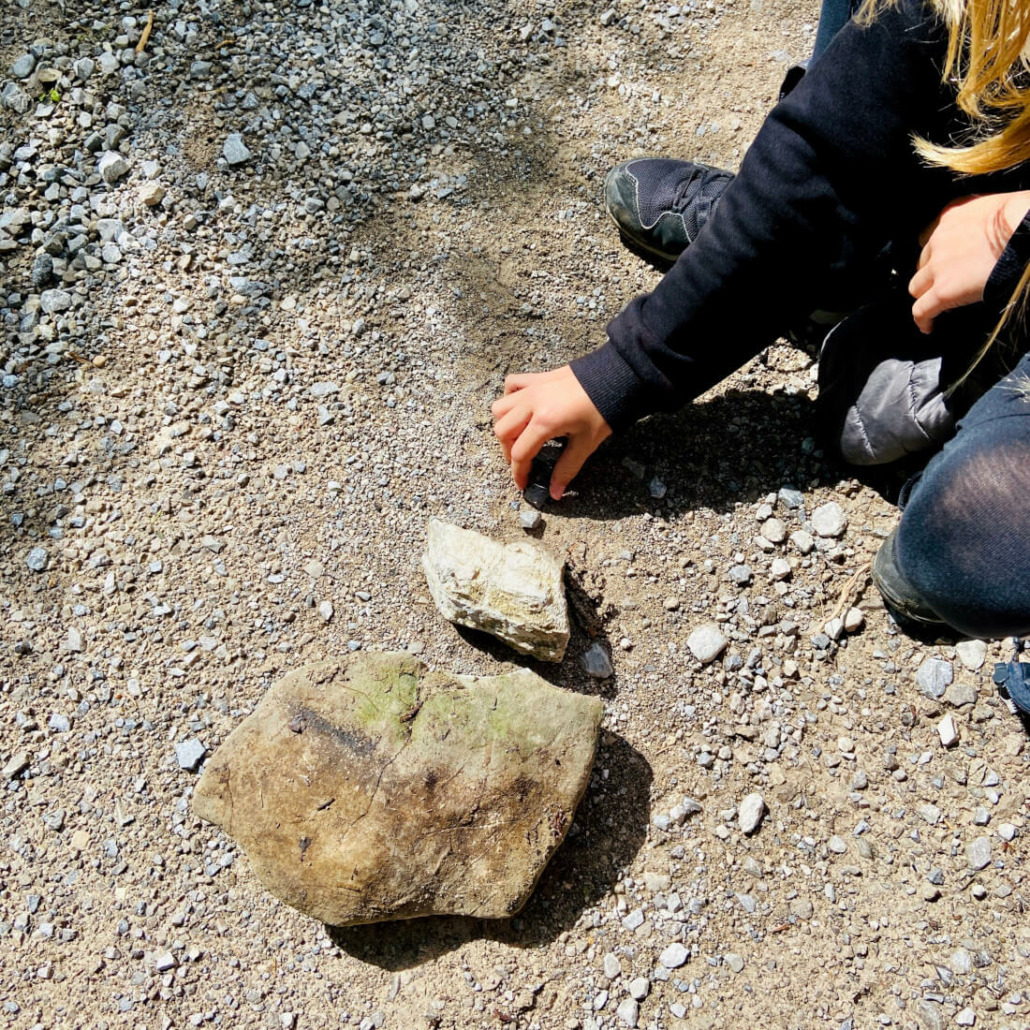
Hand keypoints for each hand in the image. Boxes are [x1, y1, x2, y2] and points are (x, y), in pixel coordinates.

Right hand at [491, 365, 611, 499]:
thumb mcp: (586, 443)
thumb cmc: (604, 409)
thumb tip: (556, 493)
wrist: (616, 377)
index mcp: (544, 422)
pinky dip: (510, 399)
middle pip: (503, 432)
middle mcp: (532, 404)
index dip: (518, 472)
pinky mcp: (537, 378)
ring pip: (500, 408)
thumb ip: (567, 468)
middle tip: (522, 463)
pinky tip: (521, 409)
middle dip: (509, 452)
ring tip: (518, 437)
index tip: (522, 484)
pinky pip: (512, 385)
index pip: (520, 453)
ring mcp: (532, 388)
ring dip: (505, 425)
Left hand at [909, 191, 1029, 332]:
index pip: (931, 237)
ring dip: (925, 296)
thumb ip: (980, 222)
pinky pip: (922, 310)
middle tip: (945, 284)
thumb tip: (988, 235)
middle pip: (922, 263)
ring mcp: (938, 267)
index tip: (943, 261)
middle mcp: (938, 241)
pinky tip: (928, 326)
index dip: (936, 253)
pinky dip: (923, 320)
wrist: (1024, 231)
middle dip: (931, 274)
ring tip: (935, 306)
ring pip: (917, 287)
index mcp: (951, 218)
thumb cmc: (1020, 219)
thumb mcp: (994, 209)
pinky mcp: (943, 291)